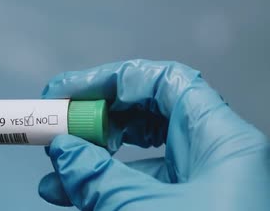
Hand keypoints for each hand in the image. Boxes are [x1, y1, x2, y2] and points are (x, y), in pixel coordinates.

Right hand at [38, 60, 268, 209]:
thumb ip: (98, 177)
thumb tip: (62, 149)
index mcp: (221, 142)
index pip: (163, 81)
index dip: (110, 79)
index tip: (66, 92)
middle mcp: (214, 159)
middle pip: (148, 114)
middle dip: (98, 119)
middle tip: (58, 125)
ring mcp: (200, 188)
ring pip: (140, 156)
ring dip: (93, 158)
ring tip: (53, 170)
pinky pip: (140, 188)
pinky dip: (104, 188)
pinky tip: (69, 195)